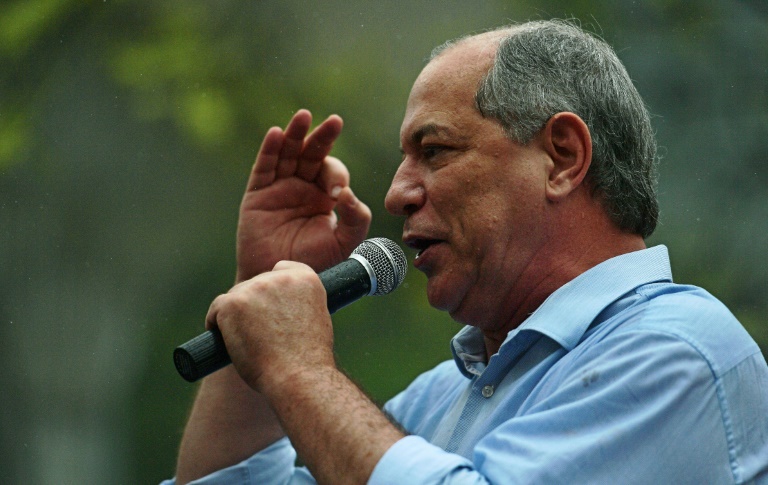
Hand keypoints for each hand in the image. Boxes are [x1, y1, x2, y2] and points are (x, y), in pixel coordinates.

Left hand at [206, 261, 334, 391]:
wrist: (298, 376)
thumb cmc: (307, 359)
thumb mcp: (315, 319)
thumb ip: (298, 304)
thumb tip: (276, 309)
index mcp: (307, 278)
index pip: (281, 269)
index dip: (273, 288)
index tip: (271, 306)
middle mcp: (280, 277)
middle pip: (256, 283)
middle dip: (254, 304)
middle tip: (257, 332)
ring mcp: (255, 288)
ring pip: (236, 295)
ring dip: (236, 314)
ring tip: (245, 340)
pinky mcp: (232, 303)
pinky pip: (217, 308)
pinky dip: (216, 322)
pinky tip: (223, 336)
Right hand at [236, 110, 371, 281]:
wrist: (280, 281)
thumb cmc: (314, 265)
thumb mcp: (344, 243)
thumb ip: (356, 219)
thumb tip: (348, 193)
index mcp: (325, 197)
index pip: (333, 173)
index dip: (336, 176)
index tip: (336, 193)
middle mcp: (303, 188)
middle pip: (313, 154)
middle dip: (323, 138)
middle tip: (335, 122)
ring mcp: (279, 188)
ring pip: (288, 154)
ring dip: (295, 134)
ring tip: (304, 116)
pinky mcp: (258, 194)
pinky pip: (264, 167)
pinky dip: (269, 149)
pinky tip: (276, 133)